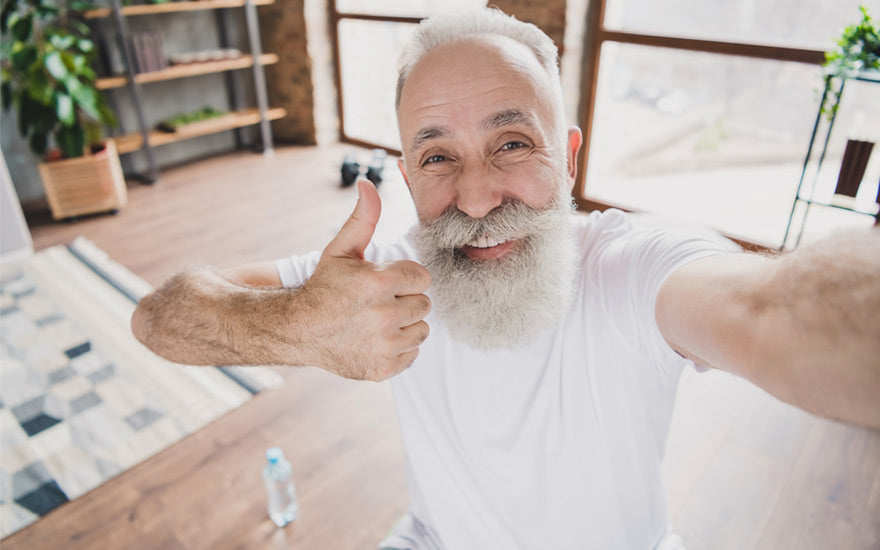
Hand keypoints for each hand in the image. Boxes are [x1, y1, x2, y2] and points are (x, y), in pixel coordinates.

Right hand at [302, 180, 430, 380]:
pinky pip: (412, 353)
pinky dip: (399, 348)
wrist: (297, 330)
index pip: (421, 277)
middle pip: (423, 304)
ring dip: (404, 325)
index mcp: (380, 283)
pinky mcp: (384, 367)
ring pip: (421, 330)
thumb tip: (368, 184)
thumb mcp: (341, 250)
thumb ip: (363, 218)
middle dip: (404, 300)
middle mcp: (385, 316)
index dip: (403, 278)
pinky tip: (375, 339)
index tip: (383, 282)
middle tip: (377, 302)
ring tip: (377, 320)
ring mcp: (385, 345)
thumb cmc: (323, 287)